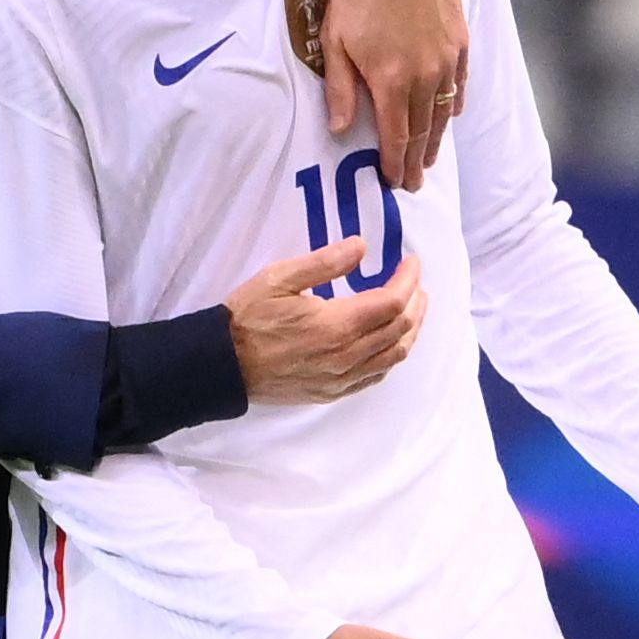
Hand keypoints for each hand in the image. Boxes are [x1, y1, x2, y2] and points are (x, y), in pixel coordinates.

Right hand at [225, 240, 427, 406]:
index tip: (412, 262)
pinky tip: (390, 342)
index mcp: (337, 325)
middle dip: (416, 302)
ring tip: (413, 309)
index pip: (392, 302)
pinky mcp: (333, 391)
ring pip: (393, 356)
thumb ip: (325, 262)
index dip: (409, 280)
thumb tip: (362, 247)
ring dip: (410, 330)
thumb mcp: (280, 277)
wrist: (223, 365)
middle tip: (416, 282)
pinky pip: (375, 375)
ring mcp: (342, 378)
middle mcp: (347, 356)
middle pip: (400, 330)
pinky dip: (391, 355)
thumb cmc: (248, 317)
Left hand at [327, 0, 468, 193]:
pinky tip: (449, 116)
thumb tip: (340, 129)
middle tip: (414, 182)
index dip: (396, 164)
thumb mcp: (336, 40)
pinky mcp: (460, 43)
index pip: (396, 137)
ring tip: (430, 158)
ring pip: (443, 113)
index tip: (395, 183)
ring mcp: (446, 61)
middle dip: (417, 161)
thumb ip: (340, 88)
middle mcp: (424, 79)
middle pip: (422, 132)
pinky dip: (453, 105)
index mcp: (391, 82)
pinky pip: (460, 84)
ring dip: (435, 140)